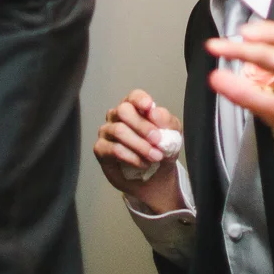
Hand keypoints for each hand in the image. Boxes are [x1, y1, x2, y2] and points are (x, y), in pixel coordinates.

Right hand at [93, 90, 185, 214]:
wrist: (156, 177)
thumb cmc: (161, 150)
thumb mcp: (173, 135)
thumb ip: (166, 121)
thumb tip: (154, 112)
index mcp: (135, 108)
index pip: (133, 97)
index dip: (140, 100)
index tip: (149, 106)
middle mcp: (117, 116)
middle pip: (123, 111)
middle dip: (143, 126)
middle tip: (158, 141)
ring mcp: (107, 131)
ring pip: (119, 130)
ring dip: (140, 145)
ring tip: (155, 156)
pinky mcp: (101, 149)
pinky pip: (114, 149)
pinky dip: (132, 157)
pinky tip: (143, 163)